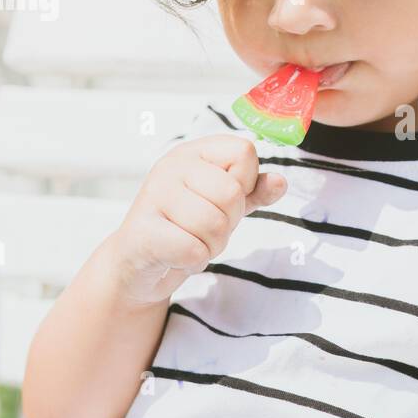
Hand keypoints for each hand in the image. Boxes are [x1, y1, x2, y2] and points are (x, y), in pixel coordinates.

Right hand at [105, 135, 286, 305]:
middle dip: (228, 222)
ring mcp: (153, 196)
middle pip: (232, 193)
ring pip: (214, 225)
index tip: (222, 199)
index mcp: (193, 152)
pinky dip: (194, 261)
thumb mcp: (223, 205)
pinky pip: (194, 249)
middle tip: (204, 229)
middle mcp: (171, 167)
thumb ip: (253, 191)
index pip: (243, 151)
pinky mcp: (143, 232)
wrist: (137, 265)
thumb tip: (280, 182)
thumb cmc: (183, 227)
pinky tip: (177, 256)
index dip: (245, 183)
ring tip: (191, 241)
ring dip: (212, 245)